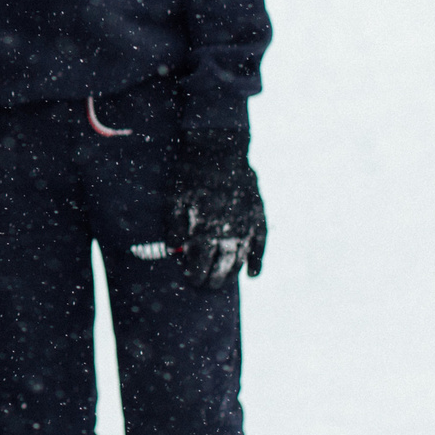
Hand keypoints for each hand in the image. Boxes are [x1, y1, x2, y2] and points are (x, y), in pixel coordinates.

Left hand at [171, 130, 266, 289]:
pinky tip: (252, 274)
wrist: (219, 149)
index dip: (195, 274)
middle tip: (206, 285)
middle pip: (221, 266)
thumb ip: (174, 226)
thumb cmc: (190, 173)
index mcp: (205, 230)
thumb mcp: (173, 198)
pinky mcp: (258, 215)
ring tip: (223, 281)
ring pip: (240, 258)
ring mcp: (246, 225)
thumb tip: (173, 249)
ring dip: (232, 273)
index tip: (190, 279)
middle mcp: (228, 232)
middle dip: (213, 279)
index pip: (200, 263)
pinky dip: (257, 261)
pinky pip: (260, 244)